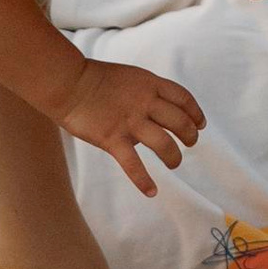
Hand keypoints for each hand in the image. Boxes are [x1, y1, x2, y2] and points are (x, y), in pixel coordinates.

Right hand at [53, 57, 205, 198]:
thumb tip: (154, 113)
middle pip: (180, 122)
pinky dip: (144, 181)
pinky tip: (151, 192)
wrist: (67, 82)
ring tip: (174, 163)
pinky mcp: (112, 139)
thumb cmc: (92, 78)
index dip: (195, 113)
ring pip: (164, 144)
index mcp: (149, 84)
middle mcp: (144, 102)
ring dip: (173, 157)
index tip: (200, 124)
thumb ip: (144, 92)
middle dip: (189, 136)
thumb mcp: (128, 77)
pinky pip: (133, 165)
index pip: (183, 99)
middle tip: (189, 144)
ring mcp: (129, 121)